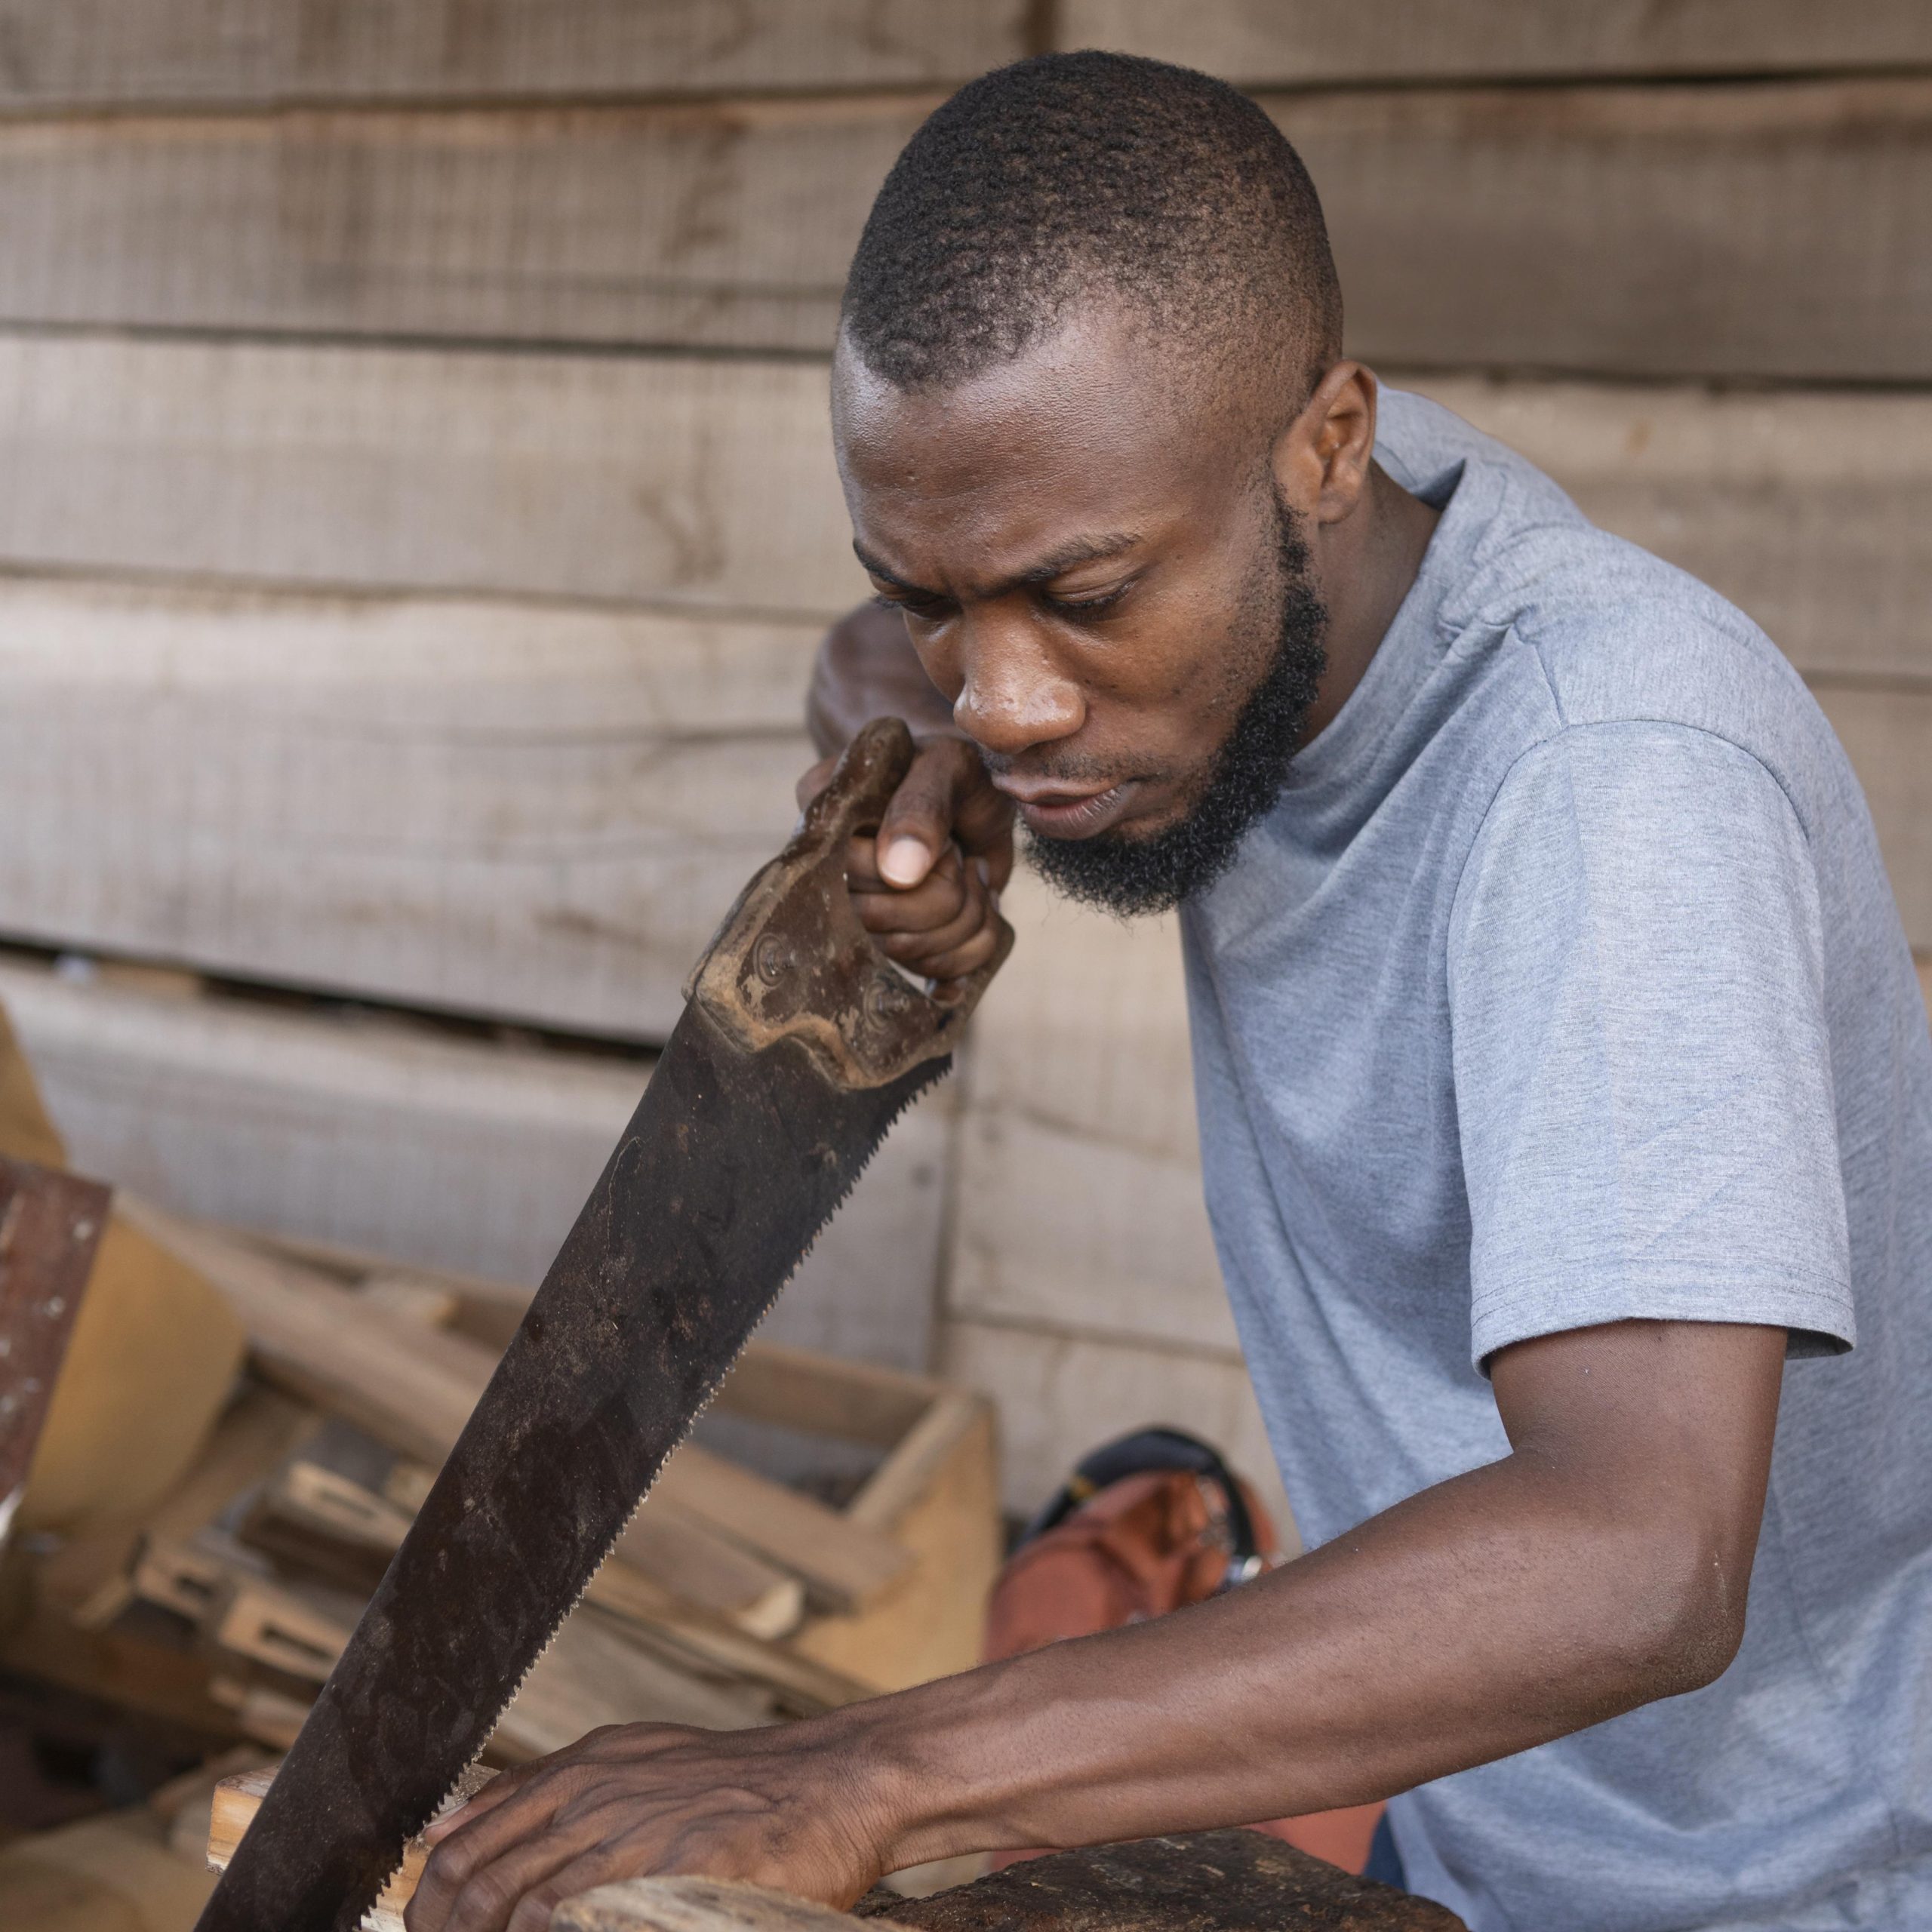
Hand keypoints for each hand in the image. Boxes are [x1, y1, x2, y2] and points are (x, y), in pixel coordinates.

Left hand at [406, 1721, 892, 1931]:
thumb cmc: (732, 1783)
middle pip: (474, 1884)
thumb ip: (544, 1791)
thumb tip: (444, 1831)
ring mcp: (629, 1831)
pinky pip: (575, 1917)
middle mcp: (592, 1793)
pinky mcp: (669, 1868)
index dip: (431, 1907)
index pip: (463, 1844)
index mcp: (579, 1768)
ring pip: (517, 1907)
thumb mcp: (631, 1760)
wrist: (831, 1780)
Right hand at [796, 735, 1014, 984]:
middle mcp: (829, 871)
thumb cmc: (956, 773)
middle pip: (875, 922)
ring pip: (906, 952)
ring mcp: (859, 913)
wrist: (978, 798)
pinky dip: (974, 947)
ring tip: (975, 877)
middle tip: (964, 859)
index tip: (947, 841)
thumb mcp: (947, 767)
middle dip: (946, 895)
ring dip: (966, 919)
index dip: (916, 871)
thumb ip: (922, 807)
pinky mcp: (894, 941)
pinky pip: (930, 971)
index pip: (854, 875)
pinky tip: (982, 911)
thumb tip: (897, 873)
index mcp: (827, 817)